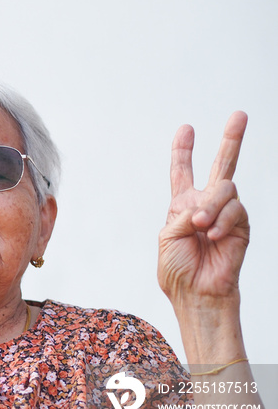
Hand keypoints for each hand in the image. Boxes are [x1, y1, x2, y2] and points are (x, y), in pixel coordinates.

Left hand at [158, 111, 249, 309]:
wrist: (196, 293)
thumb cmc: (177, 270)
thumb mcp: (168, 237)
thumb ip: (183, 213)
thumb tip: (205, 204)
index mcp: (182, 206)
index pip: (182, 172)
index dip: (183, 151)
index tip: (186, 128)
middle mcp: (205, 204)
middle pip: (221, 166)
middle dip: (231, 139)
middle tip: (240, 115)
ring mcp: (225, 213)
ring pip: (225, 188)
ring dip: (211, 206)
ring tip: (201, 227)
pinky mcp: (241, 225)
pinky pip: (235, 210)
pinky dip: (222, 220)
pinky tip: (212, 236)